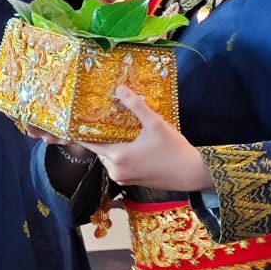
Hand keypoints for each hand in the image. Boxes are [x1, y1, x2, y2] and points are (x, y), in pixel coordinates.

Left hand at [87, 85, 213, 190]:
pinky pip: (118, 165)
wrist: (191, 174)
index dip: (82, 131)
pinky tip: (130, 143)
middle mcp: (116, 170)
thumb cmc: (174, 149)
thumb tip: (119, 88)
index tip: (79, 118)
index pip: (90, 143)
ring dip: (112, 145)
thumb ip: (136, 105)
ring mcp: (123, 178)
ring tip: (118, 128)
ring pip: (109, 157)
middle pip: (99, 150)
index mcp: (118, 156)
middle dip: (101, 135)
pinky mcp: (131, 181)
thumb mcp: (155, 124)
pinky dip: (120, 154)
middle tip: (103, 118)